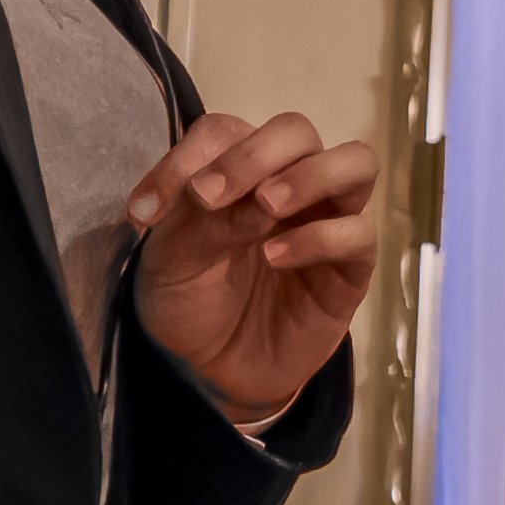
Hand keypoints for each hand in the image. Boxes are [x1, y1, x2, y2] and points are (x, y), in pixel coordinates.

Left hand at [124, 108, 381, 429]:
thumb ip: (201, 219)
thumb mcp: (170, 260)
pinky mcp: (350, 268)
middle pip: (296, 131)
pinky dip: (319, 237)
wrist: (207, 373)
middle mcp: (289, 183)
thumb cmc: (189, 303)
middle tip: (209, 196)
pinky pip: (358, 233)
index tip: (146, 211)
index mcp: (237, 170)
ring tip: (267, 204)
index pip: (225, 132)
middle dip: (253, 155)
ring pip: (356, 163)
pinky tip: (276, 258)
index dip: (187, 158)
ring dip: (310, 175)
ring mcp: (326, 220)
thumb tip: (253, 196)